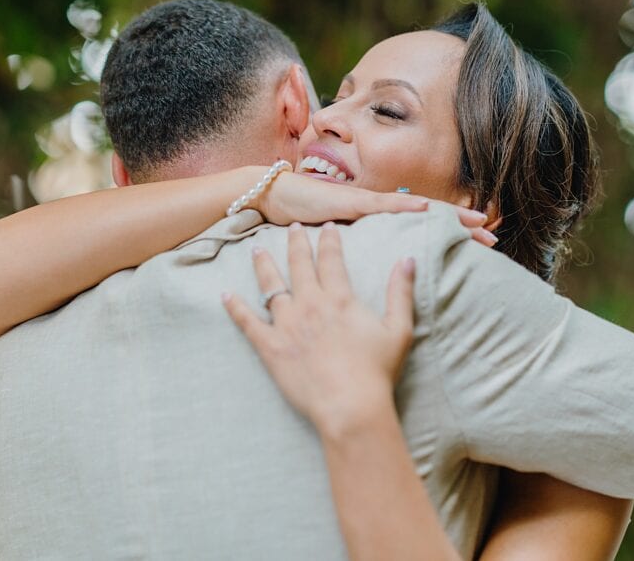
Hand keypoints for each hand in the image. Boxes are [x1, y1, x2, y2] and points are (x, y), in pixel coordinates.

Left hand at [222, 223, 415, 434]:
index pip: (331, 259)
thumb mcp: (399, 329)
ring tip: (256, 251)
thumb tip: (407, 259)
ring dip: (263, 266)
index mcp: (340, 298)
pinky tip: (225, 295)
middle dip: (295, 243)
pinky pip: (248, 322)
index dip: (329, 240)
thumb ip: (401, 292)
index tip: (327, 226)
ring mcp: (287, 324)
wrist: (349, 405)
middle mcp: (310, 304)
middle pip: (299, 265)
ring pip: (270, 286)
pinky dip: (235, 307)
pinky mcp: (270, 347)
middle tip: (292, 227)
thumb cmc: (377, 371)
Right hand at [251, 170, 497, 246]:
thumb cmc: (304, 220)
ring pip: (415, 208)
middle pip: (429, 215)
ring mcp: (365, 201)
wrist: (272, 198)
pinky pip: (380, 205)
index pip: (423, 226)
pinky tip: (424, 208)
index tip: (480, 242)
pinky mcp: (347, 202)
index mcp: (379, 218)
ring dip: (445, 215)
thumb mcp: (340, 238)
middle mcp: (378, 206)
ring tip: (475, 222)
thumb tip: (385, 266)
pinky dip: (403, 206)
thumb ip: (362, 245)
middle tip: (493, 234)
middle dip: (461, 224)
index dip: (452, 232)